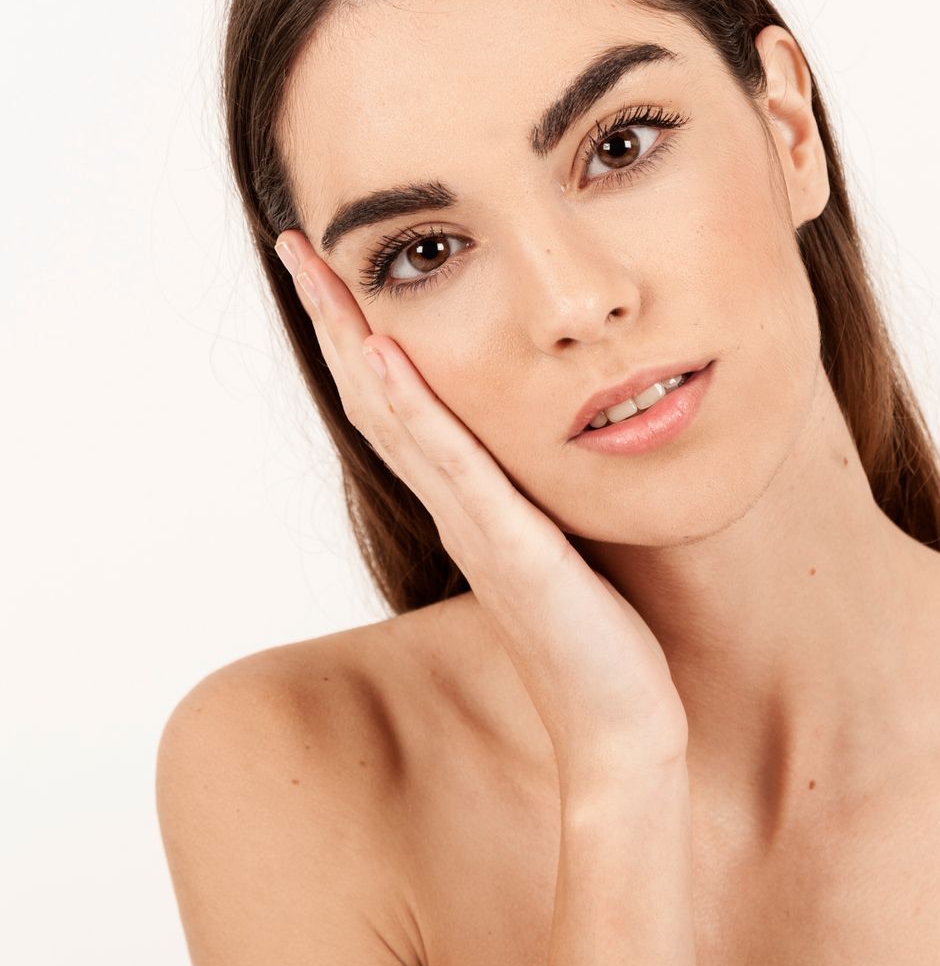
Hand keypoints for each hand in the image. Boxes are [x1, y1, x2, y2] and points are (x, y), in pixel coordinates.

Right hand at [273, 230, 688, 789]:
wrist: (620, 726)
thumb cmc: (602, 642)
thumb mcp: (567, 545)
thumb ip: (540, 499)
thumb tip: (550, 446)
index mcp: (472, 504)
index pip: (399, 403)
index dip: (360, 332)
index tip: (332, 263)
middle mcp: (458, 510)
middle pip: (375, 396)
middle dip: (335, 314)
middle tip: (293, 239)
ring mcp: (477, 529)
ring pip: (396, 418)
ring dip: (353, 337)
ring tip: (315, 267)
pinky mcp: (512, 553)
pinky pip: (454, 468)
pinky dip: (414, 408)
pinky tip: (385, 353)